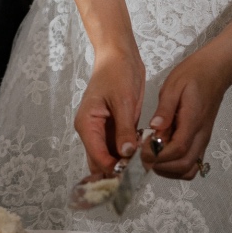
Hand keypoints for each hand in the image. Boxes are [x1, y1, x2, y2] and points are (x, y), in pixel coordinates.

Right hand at [74, 46, 144, 180]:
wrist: (119, 55)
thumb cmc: (116, 73)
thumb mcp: (122, 100)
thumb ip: (124, 130)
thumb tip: (126, 154)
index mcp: (87, 125)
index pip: (98, 157)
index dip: (114, 169)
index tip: (134, 174)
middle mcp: (92, 132)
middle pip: (100, 162)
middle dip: (118, 171)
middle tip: (140, 177)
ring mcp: (103, 131)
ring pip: (111, 157)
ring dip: (125, 164)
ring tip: (144, 168)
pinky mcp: (116, 128)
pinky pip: (120, 148)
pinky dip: (130, 154)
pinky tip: (144, 157)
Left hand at [141, 46, 228, 180]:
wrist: (215, 72)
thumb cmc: (192, 76)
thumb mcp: (174, 86)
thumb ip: (165, 108)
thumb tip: (154, 127)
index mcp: (193, 121)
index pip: (178, 149)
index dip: (157, 155)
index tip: (140, 150)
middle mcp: (201, 135)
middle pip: (184, 165)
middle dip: (161, 166)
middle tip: (143, 156)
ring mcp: (203, 140)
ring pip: (189, 169)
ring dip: (168, 170)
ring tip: (152, 157)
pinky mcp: (201, 141)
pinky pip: (191, 164)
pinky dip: (176, 168)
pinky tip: (162, 155)